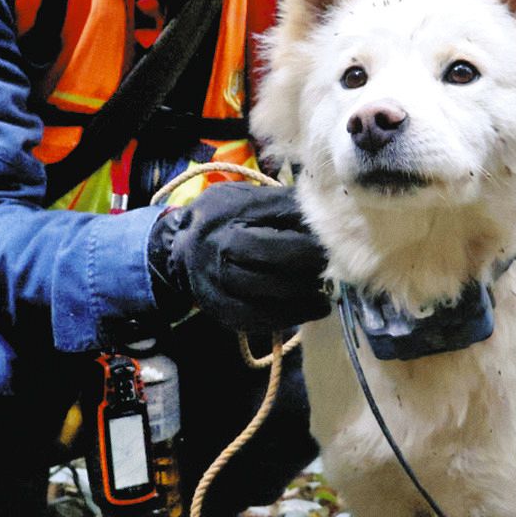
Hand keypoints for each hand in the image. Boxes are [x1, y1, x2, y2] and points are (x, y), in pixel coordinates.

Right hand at [147, 182, 329, 330]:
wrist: (180, 250)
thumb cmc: (227, 219)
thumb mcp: (249, 199)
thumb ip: (284, 205)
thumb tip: (332, 215)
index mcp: (230, 210)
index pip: (274, 215)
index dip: (307, 228)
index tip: (335, 236)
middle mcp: (218, 244)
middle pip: (266, 253)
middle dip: (305, 260)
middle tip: (334, 264)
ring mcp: (215, 279)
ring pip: (264, 290)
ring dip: (303, 293)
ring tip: (329, 291)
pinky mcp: (218, 308)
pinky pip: (257, 318)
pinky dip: (290, 316)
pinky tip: (314, 309)